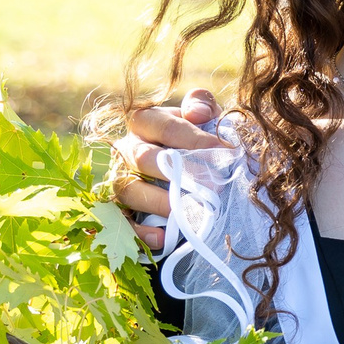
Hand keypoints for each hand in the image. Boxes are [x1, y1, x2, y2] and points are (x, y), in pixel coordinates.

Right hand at [113, 88, 223, 251]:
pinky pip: (120, 221)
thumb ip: (203, 105)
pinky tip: (161, 238)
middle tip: (211, 185)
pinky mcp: (119, 208)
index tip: (224, 151)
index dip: (194, 138)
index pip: (165, 126)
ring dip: (158, 201)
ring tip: (188, 211)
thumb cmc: (199, 141)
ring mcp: (120, 179)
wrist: (193, 174)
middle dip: (176, 171)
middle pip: (141, 157)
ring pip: (127, 188)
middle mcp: (127, 148)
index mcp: (146, 121)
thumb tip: (197, 111)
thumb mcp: (206, 119)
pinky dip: (138, 231)